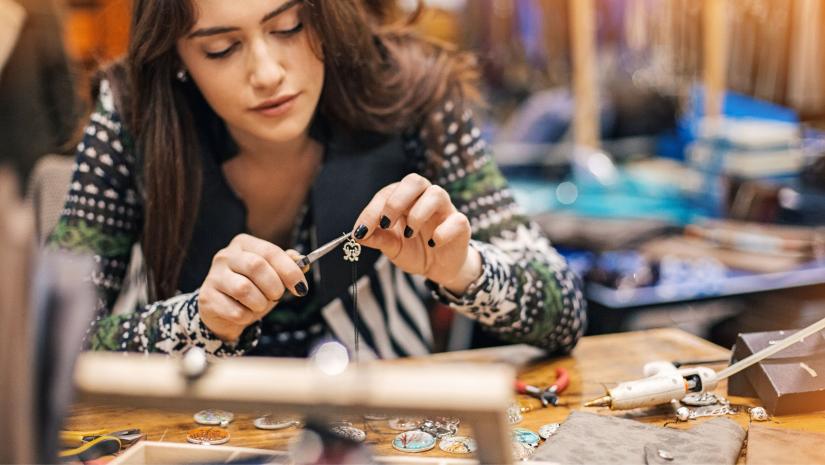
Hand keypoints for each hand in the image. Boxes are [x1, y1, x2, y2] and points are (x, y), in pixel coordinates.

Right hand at [198, 234, 308, 341]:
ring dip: (260, 303)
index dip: (290, 271)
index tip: (301, 288)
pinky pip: (235, 311)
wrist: (223, 311)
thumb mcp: (272, 275)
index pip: (271, 252)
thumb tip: (303, 262)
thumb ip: (288, 266)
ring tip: (259, 305)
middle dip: (274, 287)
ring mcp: (213, 276)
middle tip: (277, 296)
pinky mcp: (207, 298)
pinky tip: (244, 313)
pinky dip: (247, 316)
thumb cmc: (252, 289)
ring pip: (244, 289)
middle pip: (257, 266)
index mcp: (244, 244)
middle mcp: (225, 255)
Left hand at [352, 173, 481, 293]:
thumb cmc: (415, 250)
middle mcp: (425, 198)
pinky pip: (456, 220)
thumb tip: (357, 235)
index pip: (387, 193)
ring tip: (409, 234)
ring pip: (436, 194)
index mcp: (406, 199)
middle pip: (414, 181)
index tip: (360, 230)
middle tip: (385, 223)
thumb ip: (378, 239)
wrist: (439, 268)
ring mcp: (445, 209)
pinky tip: (433, 244)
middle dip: (396, 201)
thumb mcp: (392, 247)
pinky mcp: (461, 224)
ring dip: (418, 213)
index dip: (372, 210)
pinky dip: (443, 232)